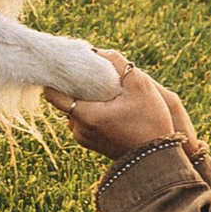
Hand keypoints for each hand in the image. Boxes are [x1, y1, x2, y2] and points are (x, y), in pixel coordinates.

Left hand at [45, 62, 190, 157]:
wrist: (158, 159)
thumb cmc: (151, 121)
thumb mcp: (139, 85)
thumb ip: (117, 64)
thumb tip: (98, 52)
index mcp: (86, 115)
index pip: (52, 94)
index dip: (55, 77)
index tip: (64, 64)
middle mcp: (79, 129)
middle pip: (64, 100)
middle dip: (75, 85)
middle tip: (93, 74)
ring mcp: (84, 139)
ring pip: (74, 110)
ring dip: (84, 98)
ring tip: (105, 90)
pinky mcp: (91, 144)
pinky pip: (82, 120)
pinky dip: (90, 109)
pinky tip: (109, 104)